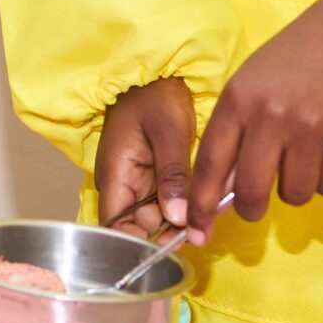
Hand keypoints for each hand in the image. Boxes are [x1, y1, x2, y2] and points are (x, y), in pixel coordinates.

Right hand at [94, 77, 197, 235]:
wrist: (159, 74)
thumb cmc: (156, 97)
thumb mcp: (168, 132)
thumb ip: (173, 174)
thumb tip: (179, 217)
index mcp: (115, 175)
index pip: (115, 227)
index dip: (136, 245)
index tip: (169, 248)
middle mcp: (123, 185)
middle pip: (138, 227)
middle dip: (167, 234)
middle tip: (200, 230)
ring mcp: (139, 182)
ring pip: (156, 217)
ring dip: (179, 220)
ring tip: (208, 215)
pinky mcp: (155, 177)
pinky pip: (167, 202)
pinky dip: (185, 206)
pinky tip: (206, 203)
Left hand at [189, 16, 322, 233]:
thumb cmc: (288, 66)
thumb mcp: (247, 87)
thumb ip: (233, 135)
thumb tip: (220, 193)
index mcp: (238, 102)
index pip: (211, 165)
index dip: (201, 204)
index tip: (196, 232)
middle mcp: (272, 116)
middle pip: (252, 193)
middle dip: (252, 208)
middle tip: (256, 204)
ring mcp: (313, 128)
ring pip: (295, 195)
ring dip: (295, 186)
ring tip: (301, 153)